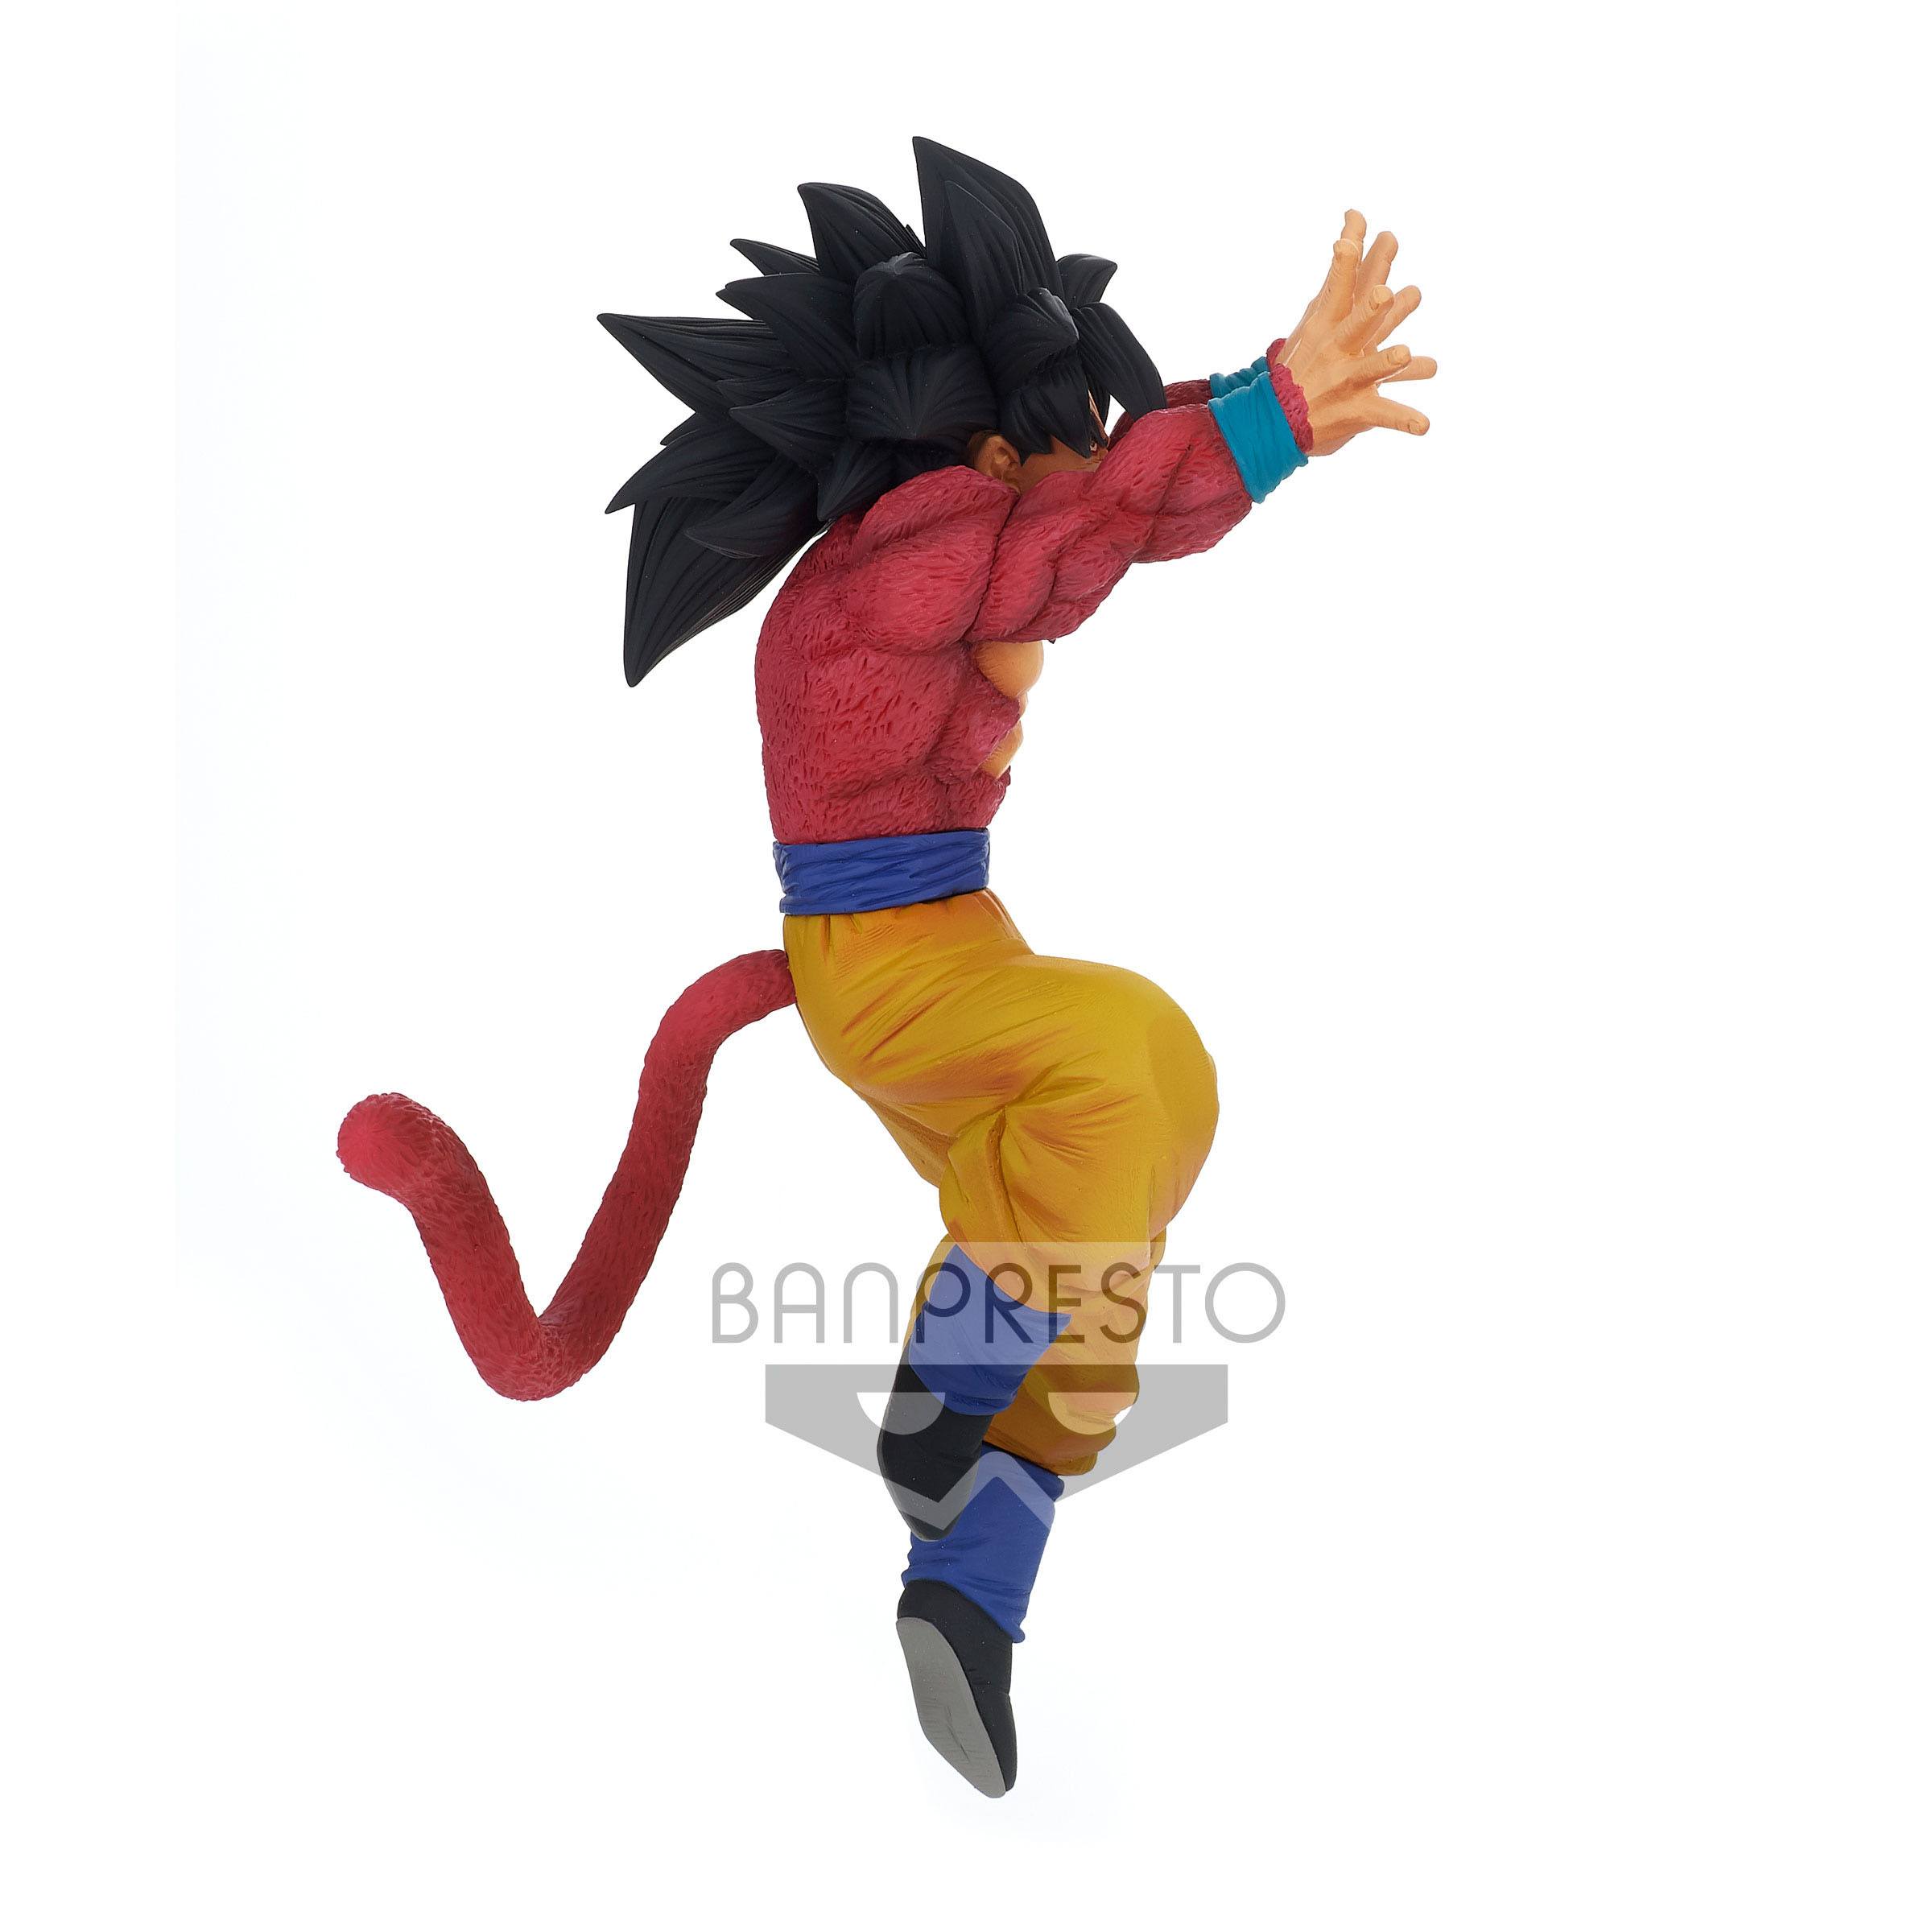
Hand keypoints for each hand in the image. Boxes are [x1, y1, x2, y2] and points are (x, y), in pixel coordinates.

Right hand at [1277, 211, 1434, 454]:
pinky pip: (1385, 414)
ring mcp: (1348, 378)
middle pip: (1357, 322)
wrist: (1279, 417)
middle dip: (1370, 309)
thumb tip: (1353, 228)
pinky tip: (1425, 425)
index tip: (1355, 219)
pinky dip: (1405, 420)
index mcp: (1329, 322)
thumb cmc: (1305, 361)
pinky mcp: (1358, 409)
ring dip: (1386, 362)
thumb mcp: (1318, 315)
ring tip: (1404, 355)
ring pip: (1370, 367)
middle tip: (1385, 294)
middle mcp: (1339, 348)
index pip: (1340, 281)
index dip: (1349, 253)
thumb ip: (1342, 275)